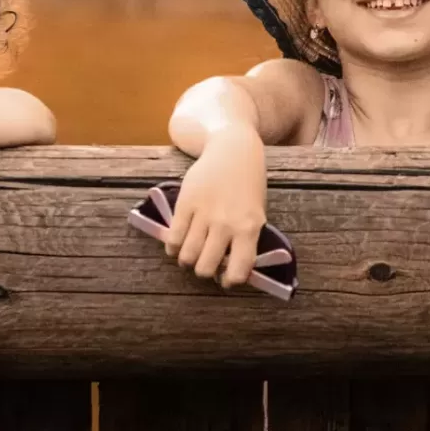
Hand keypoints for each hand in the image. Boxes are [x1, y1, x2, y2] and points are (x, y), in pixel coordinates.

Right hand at [166, 130, 269, 287]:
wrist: (234, 149)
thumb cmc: (248, 184)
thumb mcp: (256, 211)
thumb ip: (245, 238)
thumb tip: (229, 268)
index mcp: (250, 227)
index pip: (239, 269)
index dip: (231, 280)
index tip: (226, 279)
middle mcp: (227, 224)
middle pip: (206, 267)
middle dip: (204, 271)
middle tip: (205, 263)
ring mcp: (204, 214)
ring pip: (187, 256)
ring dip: (187, 260)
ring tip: (191, 254)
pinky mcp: (185, 204)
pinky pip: (173, 238)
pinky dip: (173, 246)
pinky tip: (177, 243)